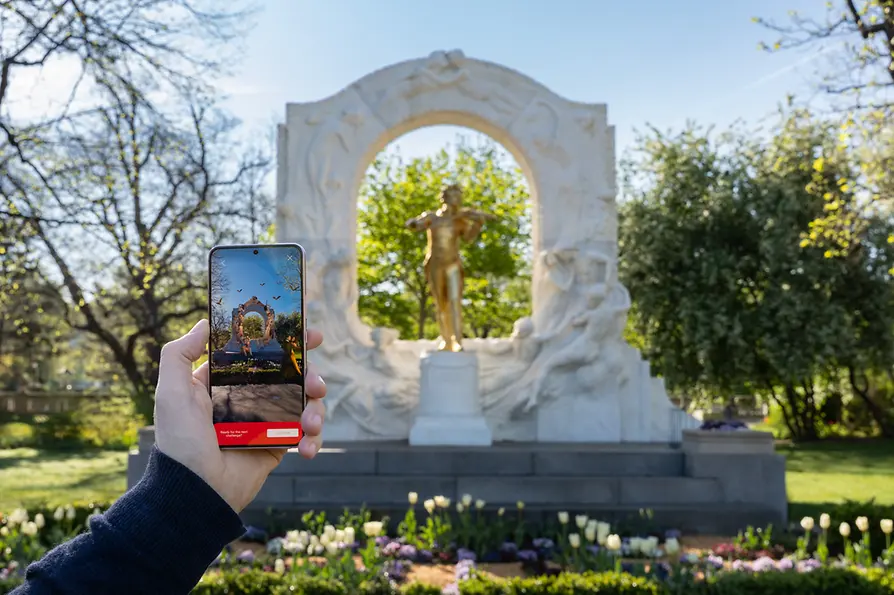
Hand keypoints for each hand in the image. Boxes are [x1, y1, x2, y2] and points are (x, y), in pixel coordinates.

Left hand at [153, 319, 326, 512]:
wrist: (196, 491)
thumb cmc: (181, 440)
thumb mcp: (171, 392)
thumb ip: (180, 354)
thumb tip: (205, 323)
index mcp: (226, 381)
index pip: (262, 352)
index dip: (289, 341)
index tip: (310, 334)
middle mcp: (249, 397)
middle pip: (292, 375)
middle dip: (312, 375)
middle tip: (316, 384)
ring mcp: (267, 421)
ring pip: (305, 403)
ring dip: (316, 409)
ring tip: (311, 423)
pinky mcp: (278, 445)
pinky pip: (305, 434)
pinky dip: (313, 438)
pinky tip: (306, 447)